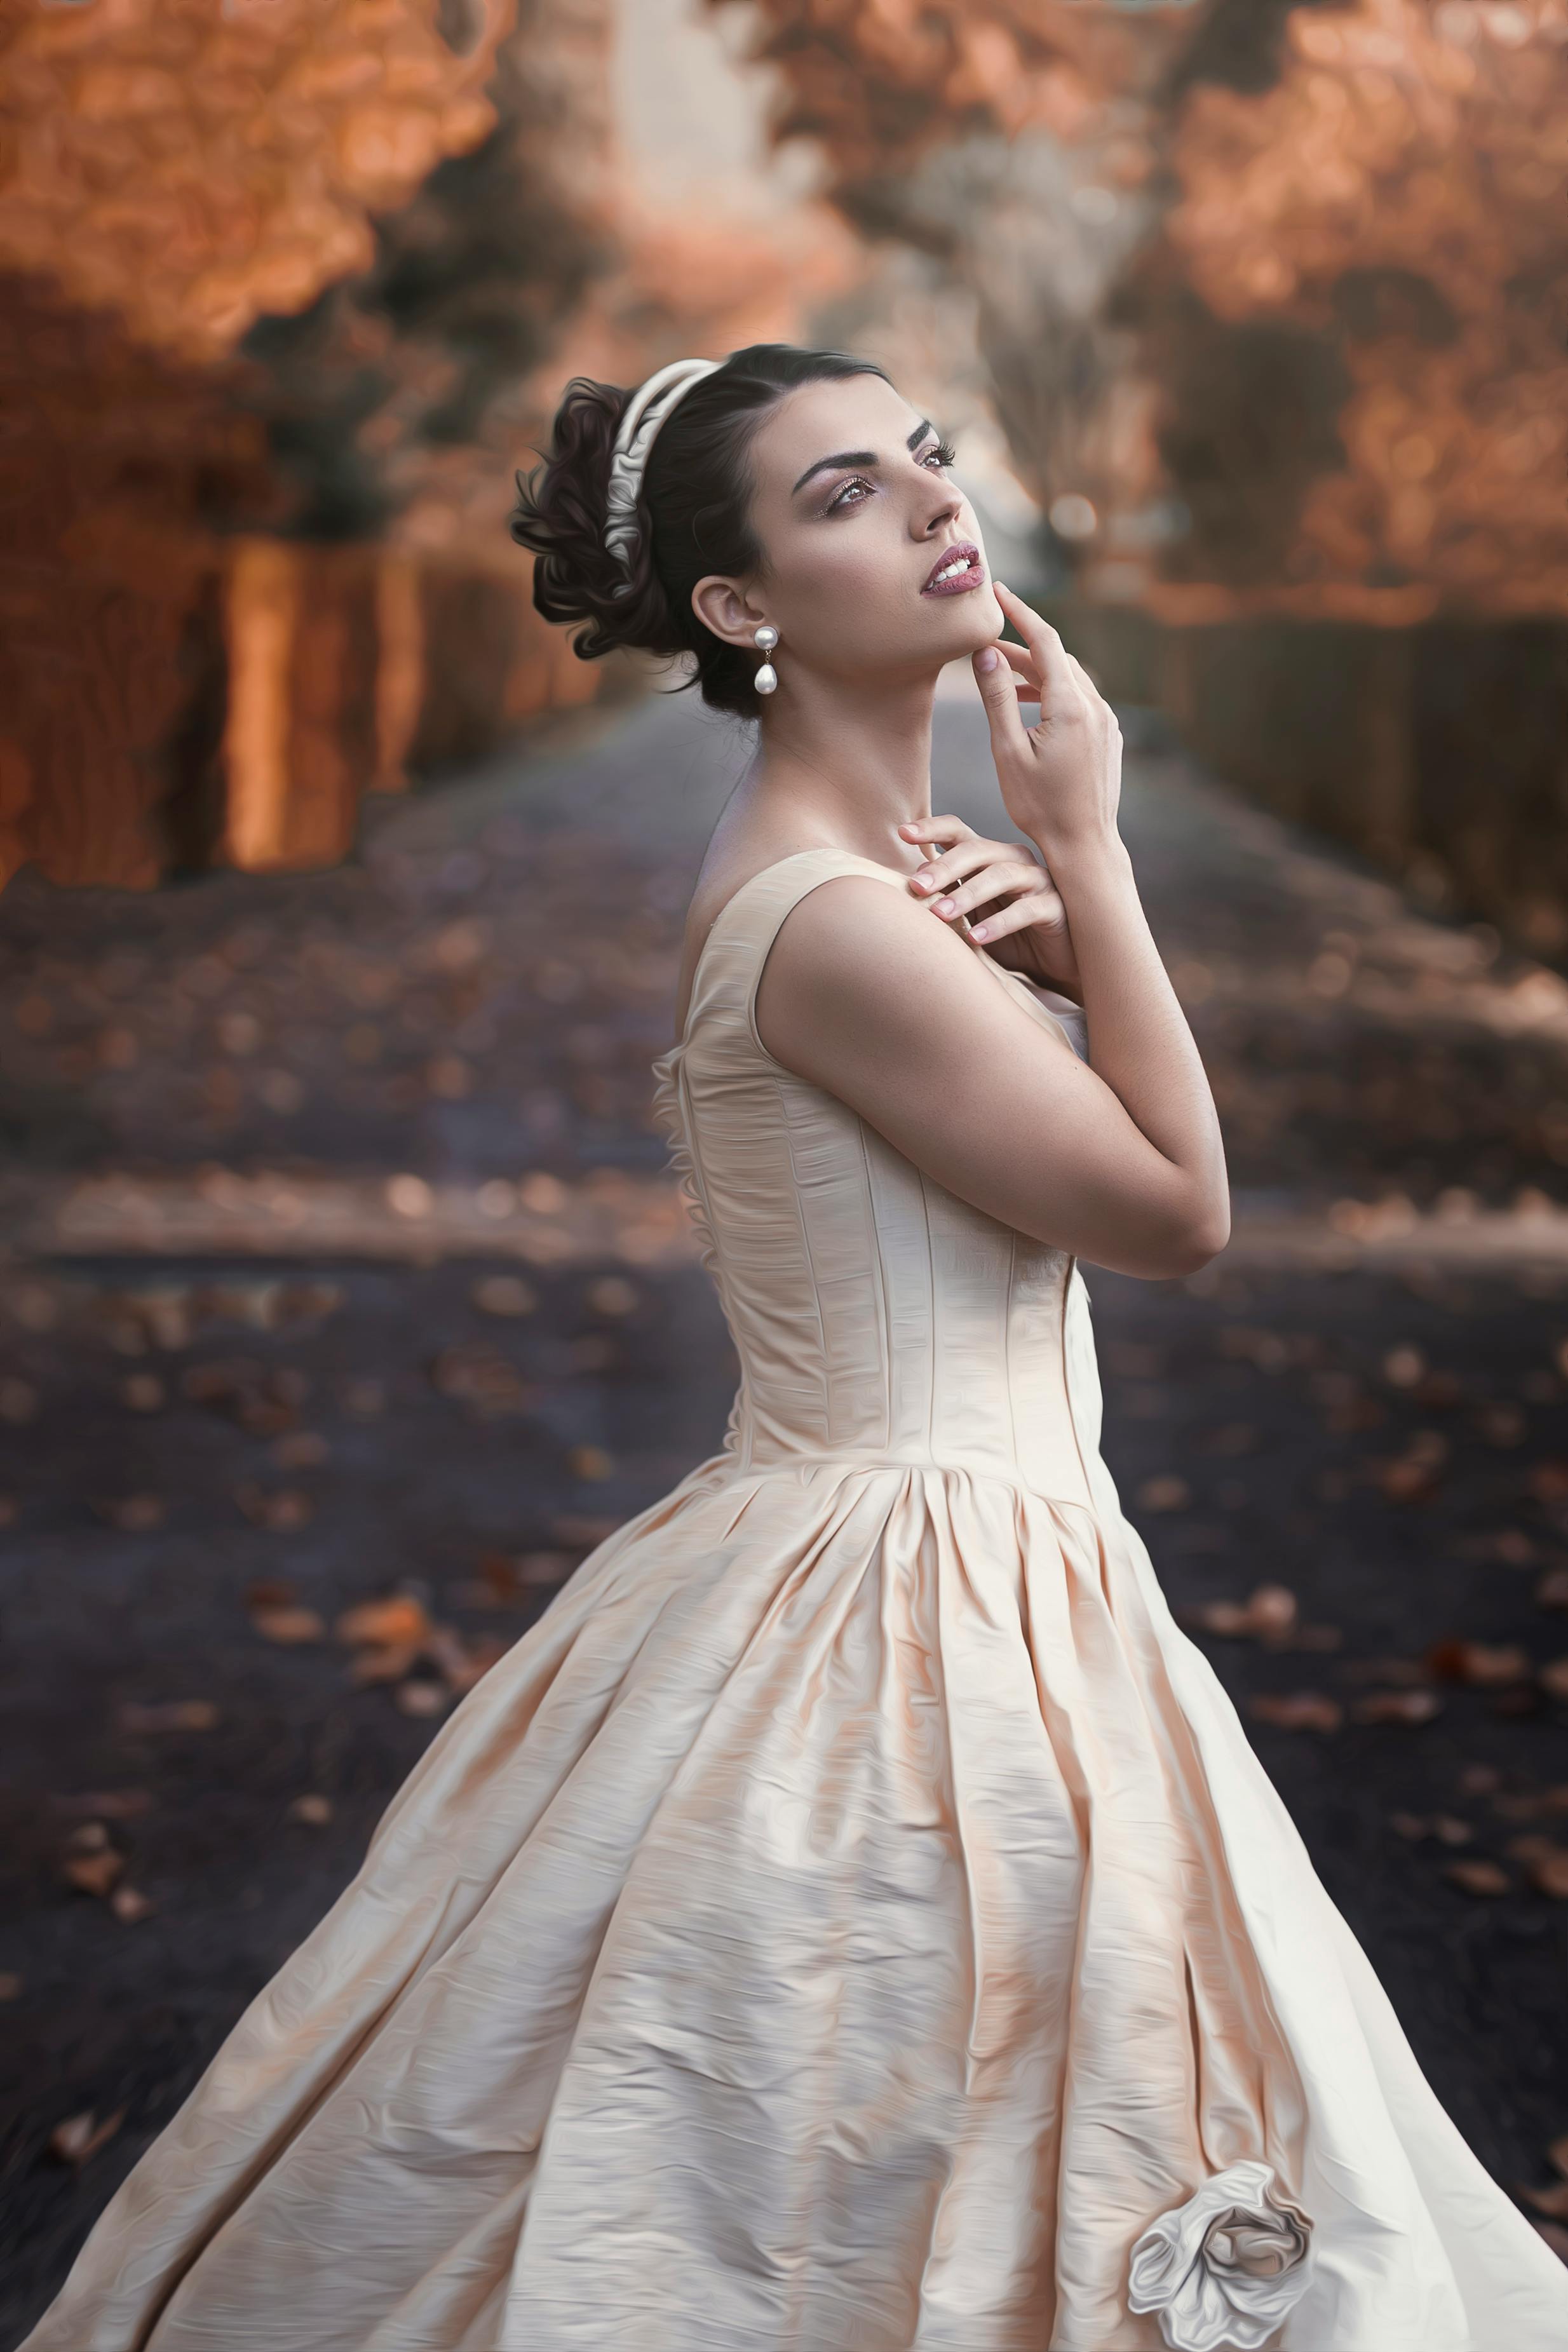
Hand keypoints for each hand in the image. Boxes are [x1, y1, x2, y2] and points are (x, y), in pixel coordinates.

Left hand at [898, 815, 1081, 999]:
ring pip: (1000, 875)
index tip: (903, 833)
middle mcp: (1012, 860)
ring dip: (967, 894)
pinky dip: (999, 923)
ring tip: (940, 915)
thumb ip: (945, 896)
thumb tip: (914, 877)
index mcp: (987, 857)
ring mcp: (1037, 880)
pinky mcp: (1055, 906)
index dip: (932, 828)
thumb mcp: (968, 918)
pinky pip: (1026, 910)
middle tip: (917, 887)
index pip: (958, 833)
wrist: (1053, 965)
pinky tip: (976, 938)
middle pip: (977, 850)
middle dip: (944, 867)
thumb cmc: (1006, 938)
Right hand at [971, 583, 1122, 860]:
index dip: (1020, 612)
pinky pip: (1080, 700)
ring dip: (1037, 671)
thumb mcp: (1007, 752)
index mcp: (1070, 706)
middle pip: (1057, 658)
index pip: (1045, 641)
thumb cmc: (1040, 807)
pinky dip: (1053, 692)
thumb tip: (986, 653)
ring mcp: (1107, 723)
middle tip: (987, 645)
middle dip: (1023, 645)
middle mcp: (1095, 707)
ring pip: (1070, 679)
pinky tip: (1030, 707)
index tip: (998, 590)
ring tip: (1002, 677)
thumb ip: (996, 698)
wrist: (1084, 847)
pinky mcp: (1109, 738)